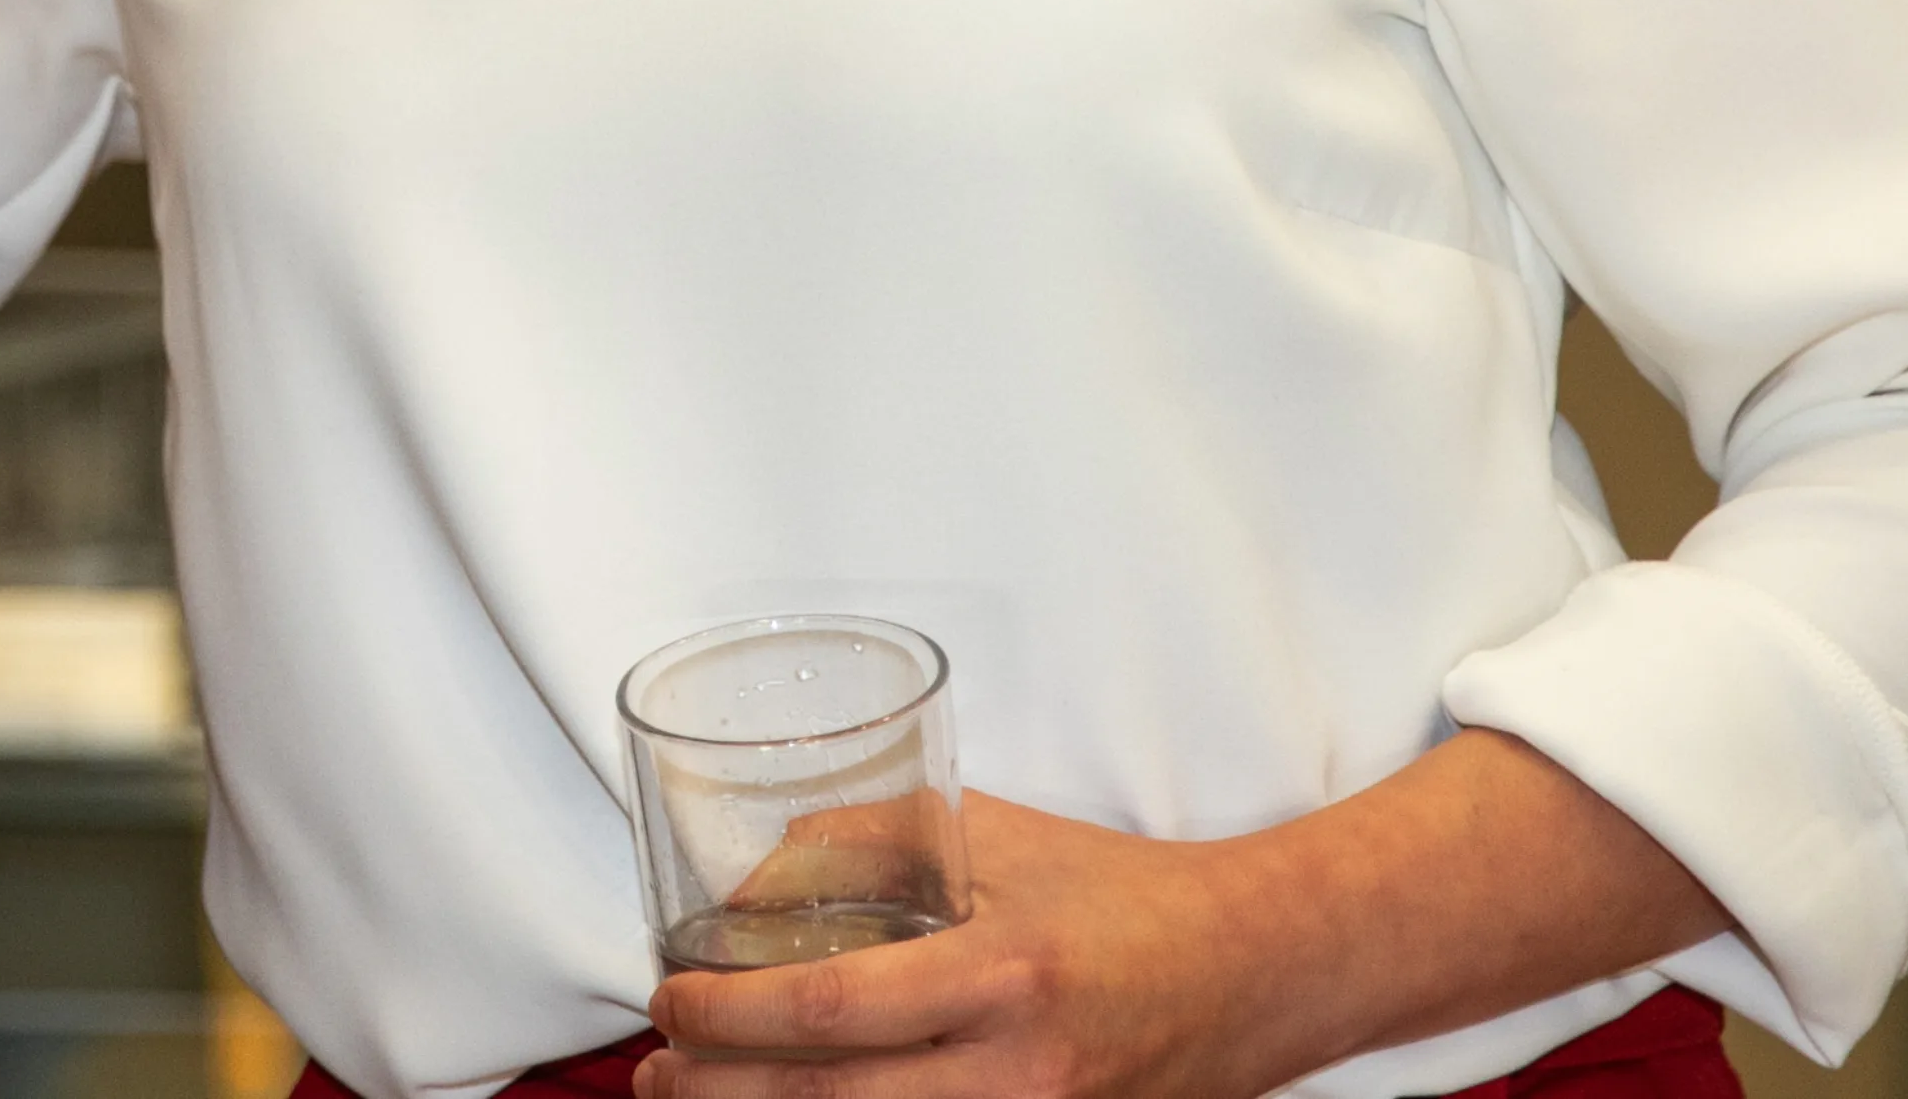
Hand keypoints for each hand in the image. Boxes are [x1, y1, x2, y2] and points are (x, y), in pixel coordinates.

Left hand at [632, 735, 1726, 1098]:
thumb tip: (746, 886)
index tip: (668, 996)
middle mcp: (1023, 1072)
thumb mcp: (990, 835)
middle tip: (653, 1071)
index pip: (832, 1013)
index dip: (729, 1016)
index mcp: (1003, 974)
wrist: (1254, 974)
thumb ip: (864, 843)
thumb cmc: (1117, 895)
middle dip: (719, 1094)